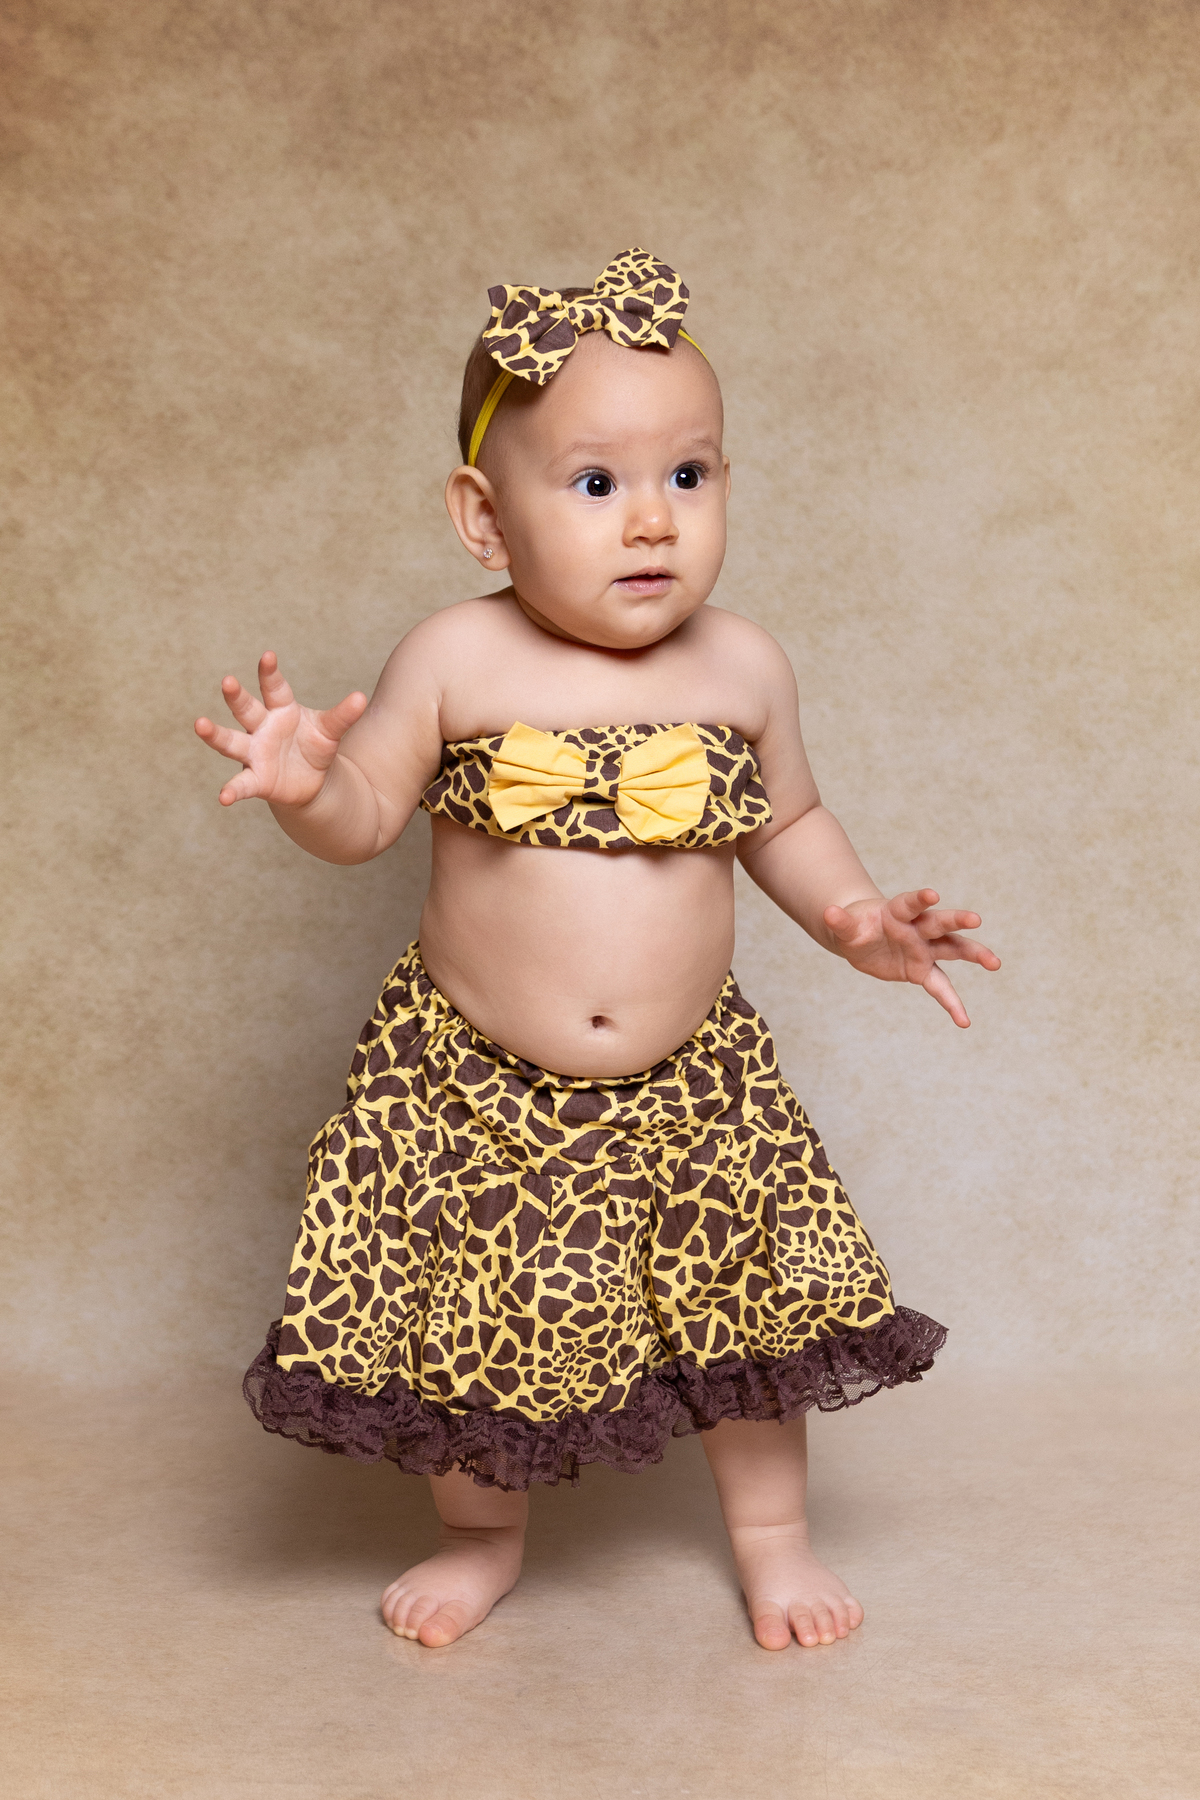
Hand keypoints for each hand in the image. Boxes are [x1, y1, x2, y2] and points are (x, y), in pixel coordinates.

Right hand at [194, 651, 366, 807]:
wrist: (311, 779)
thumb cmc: (315, 745)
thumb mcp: (330, 730)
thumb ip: (343, 715)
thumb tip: (362, 698)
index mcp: (281, 709)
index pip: (274, 687)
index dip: (269, 672)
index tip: (268, 656)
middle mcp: (261, 727)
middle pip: (246, 709)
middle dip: (236, 696)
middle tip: (227, 681)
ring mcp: (254, 753)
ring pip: (231, 741)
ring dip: (214, 735)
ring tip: (199, 724)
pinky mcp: (256, 779)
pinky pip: (241, 785)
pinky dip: (232, 791)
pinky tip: (223, 798)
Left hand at [823, 888, 1000, 1027]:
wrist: (862, 938)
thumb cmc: (856, 925)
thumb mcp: (845, 925)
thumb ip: (840, 922)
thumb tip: (827, 913)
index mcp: (897, 912)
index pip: (910, 904)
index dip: (920, 899)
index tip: (932, 895)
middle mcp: (918, 928)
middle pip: (940, 922)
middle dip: (956, 920)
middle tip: (975, 919)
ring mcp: (925, 949)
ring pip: (953, 949)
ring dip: (974, 954)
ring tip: (995, 963)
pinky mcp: (924, 970)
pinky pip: (941, 987)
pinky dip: (952, 1003)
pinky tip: (964, 1021)